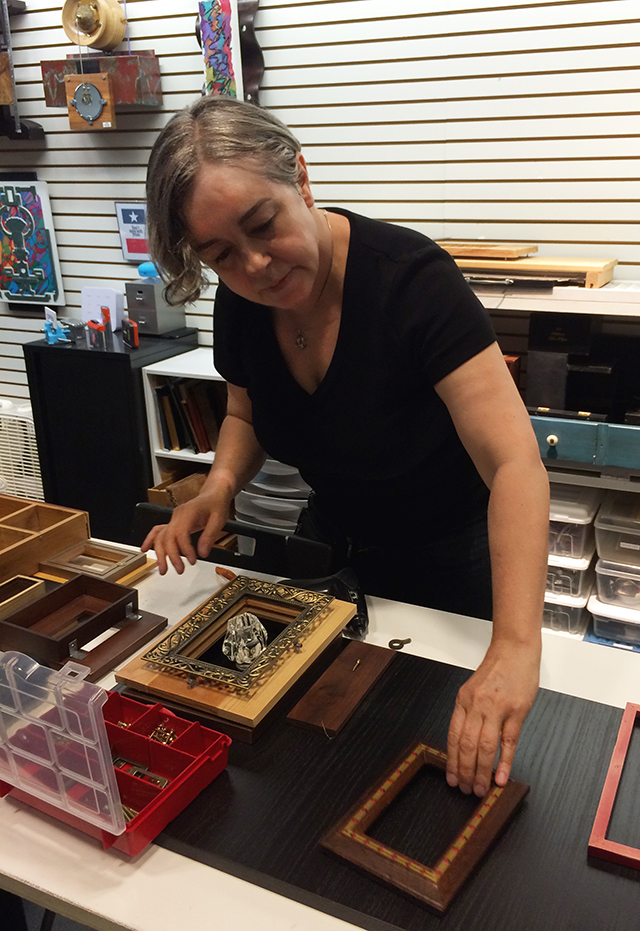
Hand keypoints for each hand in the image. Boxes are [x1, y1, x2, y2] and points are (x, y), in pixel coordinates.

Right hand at [141, 489, 229, 574]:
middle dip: (171, 556)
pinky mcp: (172, 523)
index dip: (185, 549)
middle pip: (167, 537)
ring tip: (163, 569)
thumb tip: (202, 553)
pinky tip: (145, 549)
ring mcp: (173, 519)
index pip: (181, 533)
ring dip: (160, 554)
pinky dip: (150, 540)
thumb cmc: (215, 505)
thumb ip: (209, 536)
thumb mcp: (219, 520)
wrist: (212, 495)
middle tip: (179, 570)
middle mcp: (177, 516)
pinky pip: (158, 531)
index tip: (192, 561)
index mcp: (188, 512)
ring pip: (160, 536)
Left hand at [445, 639, 539, 796]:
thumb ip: (469, 714)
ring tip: (481, 788)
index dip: (452, 760)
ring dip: (482, 771)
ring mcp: (497, 708)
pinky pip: (508, 741)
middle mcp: (477, 705)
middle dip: (465, 771)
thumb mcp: (474, 689)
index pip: (453, 736)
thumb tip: (465, 744)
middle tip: (466, 789)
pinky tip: (501, 776)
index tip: (452, 777)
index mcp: (463, 700)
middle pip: (467, 744)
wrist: (514, 650)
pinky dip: (504, 762)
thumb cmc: (497, 670)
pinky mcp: (516, 711)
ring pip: (485, 746)